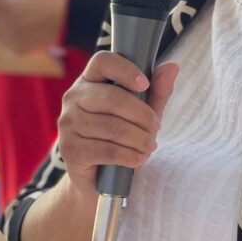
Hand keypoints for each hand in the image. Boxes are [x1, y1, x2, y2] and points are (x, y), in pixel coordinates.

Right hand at [56, 54, 178, 197]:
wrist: (98, 179)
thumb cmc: (121, 138)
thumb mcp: (142, 113)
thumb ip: (157, 91)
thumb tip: (173, 66)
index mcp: (89, 81)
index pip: (102, 61)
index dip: (125, 70)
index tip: (145, 84)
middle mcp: (73, 98)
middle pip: (111, 97)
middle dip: (142, 115)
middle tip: (155, 127)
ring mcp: (68, 124)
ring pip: (112, 127)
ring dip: (139, 139)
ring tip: (149, 146)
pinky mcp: (70, 150)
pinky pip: (107, 150)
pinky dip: (129, 156)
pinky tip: (138, 159)